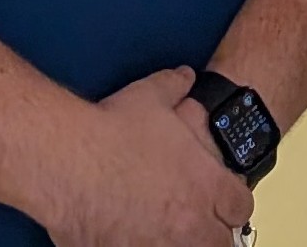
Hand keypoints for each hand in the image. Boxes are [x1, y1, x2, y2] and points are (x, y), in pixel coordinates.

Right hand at [27, 67, 253, 246]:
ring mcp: (158, 246)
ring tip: (164, 233)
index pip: (241, 207)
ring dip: (183, 243)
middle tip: (194, 223)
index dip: (230, 202)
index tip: (219, 201)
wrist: (65, 159)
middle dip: (212, 232)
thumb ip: (175, 85)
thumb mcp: (152, 95)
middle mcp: (189, 222)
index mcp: (206, 184)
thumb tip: (184, 76)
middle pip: (221, 242)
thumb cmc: (111, 129)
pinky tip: (131, 238)